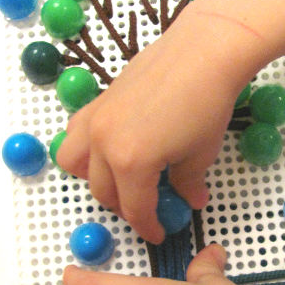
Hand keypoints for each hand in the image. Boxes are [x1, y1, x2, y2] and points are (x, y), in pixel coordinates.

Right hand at [57, 5, 252, 243]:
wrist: (205, 50)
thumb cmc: (208, 104)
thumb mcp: (200, 154)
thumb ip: (187, 184)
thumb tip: (191, 201)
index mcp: (130, 162)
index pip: (134, 209)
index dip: (148, 227)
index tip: (160, 234)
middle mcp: (103, 143)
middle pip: (104, 191)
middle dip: (125, 208)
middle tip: (148, 210)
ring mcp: (96, 119)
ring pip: (76, 163)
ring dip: (94, 179)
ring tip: (120, 180)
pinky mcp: (98, 100)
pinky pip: (76, 133)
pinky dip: (85, 148)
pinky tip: (110, 147)